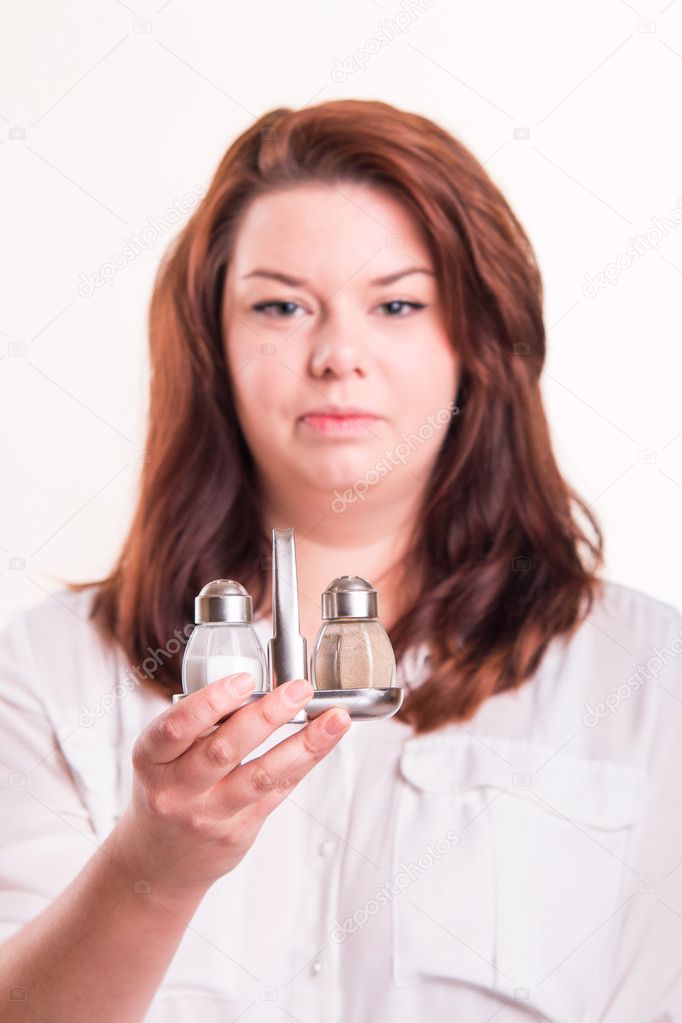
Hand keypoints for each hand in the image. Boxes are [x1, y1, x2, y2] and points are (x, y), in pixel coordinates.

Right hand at [109, 673, 349, 897]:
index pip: (177, 727)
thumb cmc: (166, 791)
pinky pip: (278, 791)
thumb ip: (198, 726)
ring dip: (303, 743)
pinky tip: (325, 741)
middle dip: (268, 714)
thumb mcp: (161, 757)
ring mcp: (208, 815)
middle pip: (225, 749)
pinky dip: (305, 762)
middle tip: (299, 689)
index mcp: (151, 759)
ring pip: (261, 775)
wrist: (159, 863)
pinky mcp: (238, 831)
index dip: (212, 701)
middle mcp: (176, 790)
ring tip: (334, 718)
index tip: (246, 680)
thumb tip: (255, 685)